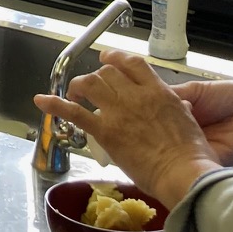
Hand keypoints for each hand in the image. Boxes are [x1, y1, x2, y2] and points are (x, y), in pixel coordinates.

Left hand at [33, 49, 222, 206]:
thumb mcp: (188, 122)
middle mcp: (137, 96)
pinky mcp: (105, 130)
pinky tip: (41, 100)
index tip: (108, 59)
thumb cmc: (190, 156)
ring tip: (74, 94)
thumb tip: (178, 105)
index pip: (133, 64)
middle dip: (97, 75)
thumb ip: (177, 109)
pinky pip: (75, 111)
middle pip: (108, 72)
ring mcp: (119, 111)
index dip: (116, 58)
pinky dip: (55, 104)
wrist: (183, 173)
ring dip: (79, 85)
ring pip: (91, 83)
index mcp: (159, 92)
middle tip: (91, 86)